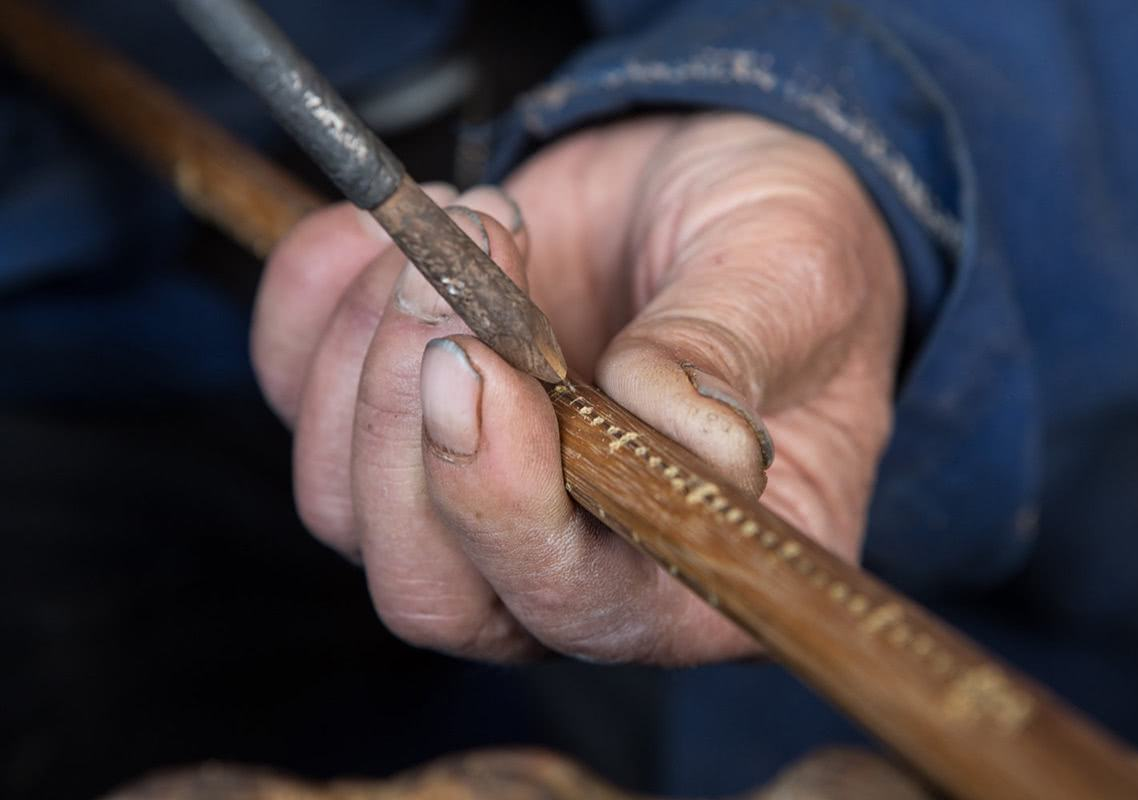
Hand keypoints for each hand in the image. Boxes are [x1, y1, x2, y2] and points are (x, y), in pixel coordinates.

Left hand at [251, 113, 903, 663]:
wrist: (709, 179)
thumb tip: (669, 422)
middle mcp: (574, 565)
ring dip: (366, 355)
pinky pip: (296, 401)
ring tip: (461, 227)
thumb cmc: (784, 248)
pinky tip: (374, 231)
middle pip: (428, 589)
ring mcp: (475, 503)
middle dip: (407, 430)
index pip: (574, 606)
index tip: (484, 363)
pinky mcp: (404, 422)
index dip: (504, 506)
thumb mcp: (788, 279)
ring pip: (344, 509)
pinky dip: (308, 308)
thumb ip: (728, 352)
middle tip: (452, 279)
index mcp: (692, 565)